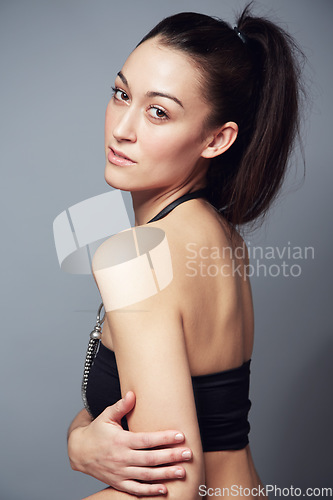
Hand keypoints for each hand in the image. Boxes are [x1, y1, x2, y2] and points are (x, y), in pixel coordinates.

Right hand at [68, 392, 192, 495]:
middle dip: (171, 456)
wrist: (79, 452)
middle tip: (188, 454)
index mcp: (121, 440)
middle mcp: (122, 458)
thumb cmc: (96, 431)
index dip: (164, 438)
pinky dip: (150, 491)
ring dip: (165, 474)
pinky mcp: (119, 482)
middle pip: (150, 459)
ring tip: (182, 472)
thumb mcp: (106, 416)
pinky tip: (164, 489)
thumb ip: (120, 406)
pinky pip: (136, 489)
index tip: (180, 436)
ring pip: (146, 475)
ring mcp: (120, 472)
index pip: (147, 440)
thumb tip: (132, 394)